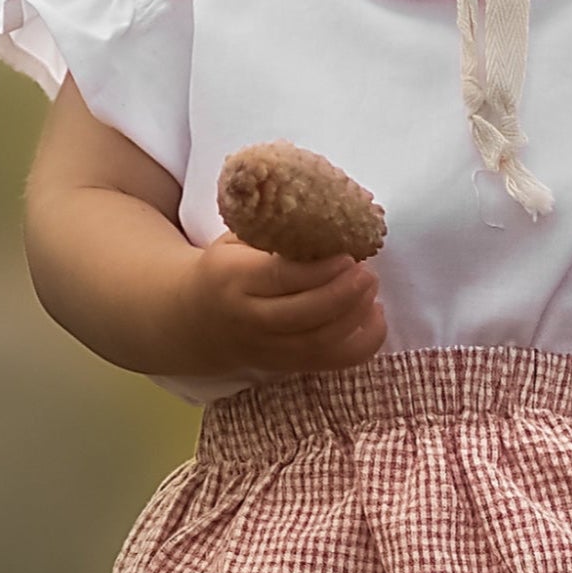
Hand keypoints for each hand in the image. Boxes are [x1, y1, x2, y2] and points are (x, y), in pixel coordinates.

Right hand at [186, 234, 384, 374]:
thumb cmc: (226, 269)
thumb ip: (273, 227)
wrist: (196, 319)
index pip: (281, 278)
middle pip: (302, 315)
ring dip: (354, 316)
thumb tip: (329, 206)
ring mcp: (267, 348)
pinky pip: (330, 363)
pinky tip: (375, 317)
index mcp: (233, 278)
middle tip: (367, 273)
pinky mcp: (285, 366)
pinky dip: (361, 345)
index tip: (349, 254)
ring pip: (318, 343)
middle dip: (343, 294)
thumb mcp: (236, 239)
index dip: (320, 270)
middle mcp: (248, 318)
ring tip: (372, 288)